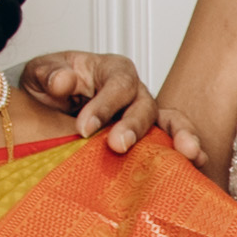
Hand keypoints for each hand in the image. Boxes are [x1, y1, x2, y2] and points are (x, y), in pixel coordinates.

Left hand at [14, 49, 183, 157]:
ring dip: (179, 137)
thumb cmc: (50, 86)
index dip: (105, 105)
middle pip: (144, 104)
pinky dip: (186, 152)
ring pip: (168, 123)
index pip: (117, 84)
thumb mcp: (40, 73)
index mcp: (111, 71)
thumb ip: (50, 74)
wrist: (47, 109)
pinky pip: (171, 143)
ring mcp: (143, 117)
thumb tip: (64, 81)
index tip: (83, 128)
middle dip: (134, 126)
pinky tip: (197, 165)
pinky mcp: (147, 140)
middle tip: (118, 145)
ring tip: (189, 153)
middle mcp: (133, 93)